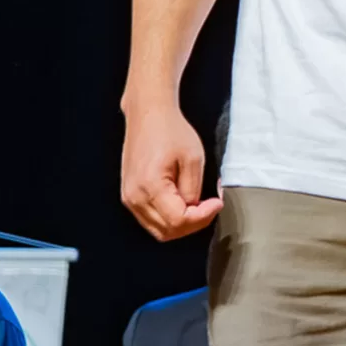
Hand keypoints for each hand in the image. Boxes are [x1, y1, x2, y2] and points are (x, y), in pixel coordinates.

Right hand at [120, 100, 220, 240]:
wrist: (148, 114)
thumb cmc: (169, 130)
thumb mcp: (193, 158)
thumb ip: (194, 189)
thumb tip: (196, 208)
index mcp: (150, 186)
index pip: (178, 221)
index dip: (203, 217)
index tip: (216, 203)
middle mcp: (134, 197)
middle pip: (167, 232)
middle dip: (193, 224)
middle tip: (210, 206)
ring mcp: (129, 197)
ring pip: (159, 230)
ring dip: (181, 224)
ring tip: (198, 205)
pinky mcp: (130, 195)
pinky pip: (151, 219)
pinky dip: (169, 218)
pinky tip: (183, 203)